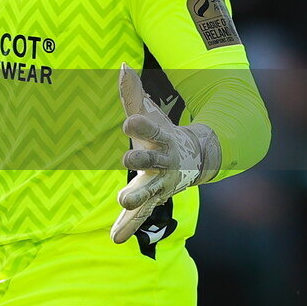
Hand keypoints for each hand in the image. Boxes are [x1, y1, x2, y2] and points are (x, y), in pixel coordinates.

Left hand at [110, 63, 217, 243]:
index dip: (140, 125)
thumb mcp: (148, 113)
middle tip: (127, 161)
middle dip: (140, 161)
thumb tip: (121, 66)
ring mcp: (160, 183)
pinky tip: (115, 239)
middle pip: (151, 161)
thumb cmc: (162, 133)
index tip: (129, 122)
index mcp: (160, 138)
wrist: (192, 159)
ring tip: (122, 202)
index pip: (150, 129)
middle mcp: (163, 162)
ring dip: (136, 198)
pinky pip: (141, 216)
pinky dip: (128, 227)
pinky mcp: (151, 199)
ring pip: (148, 191)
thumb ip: (132, 94)